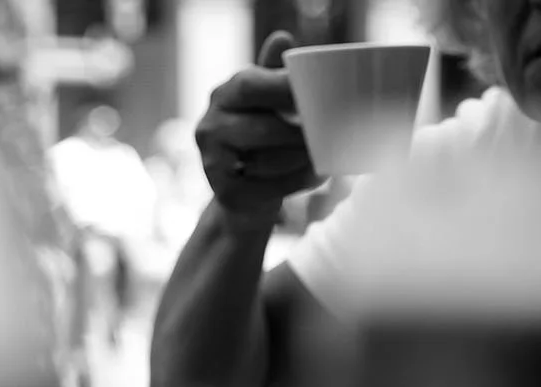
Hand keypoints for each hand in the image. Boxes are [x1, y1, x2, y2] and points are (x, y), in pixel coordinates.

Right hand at [196, 31, 320, 226]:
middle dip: (300, 133)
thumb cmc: (262, 138)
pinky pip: (270, 187)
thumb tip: (282, 38)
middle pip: (263, 128)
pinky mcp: (225, 194)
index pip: (250, 85)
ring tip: (326, 155)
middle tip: (331, 133)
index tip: (315, 92)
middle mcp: (209, 127)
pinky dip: (298, 181)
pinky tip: (315, 175)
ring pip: (267, 160)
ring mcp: (212, 163)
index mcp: (222, 96)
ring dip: (303, 159)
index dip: (283, 88)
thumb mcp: (267, 102)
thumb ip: (275, 75)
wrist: (245, 194)